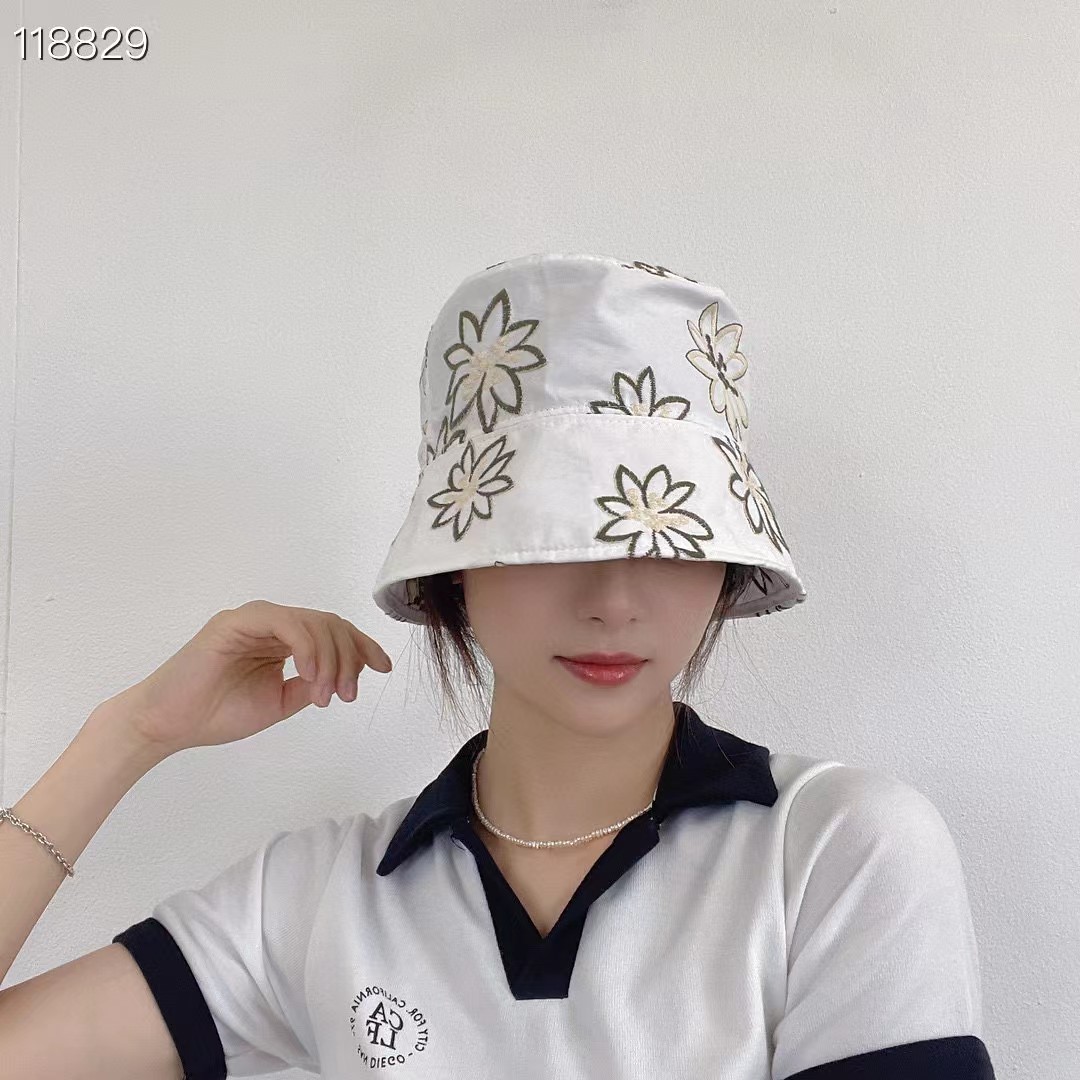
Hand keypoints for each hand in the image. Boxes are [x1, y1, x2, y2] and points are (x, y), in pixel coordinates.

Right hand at [103, 600, 392, 757]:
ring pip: (314, 623)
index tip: (383, 667)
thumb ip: (310, 685)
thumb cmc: (217, 714)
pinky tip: (310, 676)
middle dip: (350, 658)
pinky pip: (287, 624)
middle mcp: (272, 623)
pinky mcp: (237, 621)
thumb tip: (342, 678)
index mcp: (282, 639)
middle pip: (330, 625)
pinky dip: (307, 649)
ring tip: (326, 694)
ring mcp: (255, 619)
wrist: (170, 724)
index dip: (362, 646)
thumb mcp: (280, 702)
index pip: (332, 632)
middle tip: (347, 694)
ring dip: (330, 659)